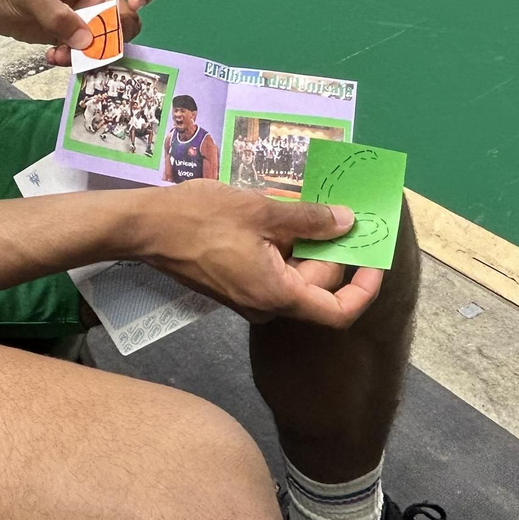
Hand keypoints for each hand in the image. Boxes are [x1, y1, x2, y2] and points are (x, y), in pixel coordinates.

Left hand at [0, 0, 158, 64]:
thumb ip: (59, 16)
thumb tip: (88, 41)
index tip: (137, 4)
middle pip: (127, 14)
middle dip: (114, 34)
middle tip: (92, 45)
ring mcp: (83, 14)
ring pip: (107, 38)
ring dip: (93, 52)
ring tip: (63, 55)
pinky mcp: (69, 33)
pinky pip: (85, 50)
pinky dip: (74, 58)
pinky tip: (52, 57)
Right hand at [136, 181, 383, 326]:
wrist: (145, 228)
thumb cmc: (201, 218)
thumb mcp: (261, 210)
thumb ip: (309, 219)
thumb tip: (348, 223)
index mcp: (277, 294)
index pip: (338, 311)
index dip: (364, 288)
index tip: (373, 258)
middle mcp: (267, 306)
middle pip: (317, 289)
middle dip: (332, 252)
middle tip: (338, 211)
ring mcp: (249, 298)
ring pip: (295, 278)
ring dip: (307, 247)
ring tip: (307, 208)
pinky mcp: (235, 285)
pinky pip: (274, 272)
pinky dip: (285, 248)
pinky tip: (278, 217)